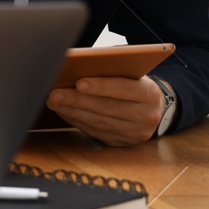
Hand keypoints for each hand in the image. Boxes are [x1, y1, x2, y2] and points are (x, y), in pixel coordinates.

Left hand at [46, 76, 165, 145]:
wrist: (153, 109)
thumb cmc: (134, 84)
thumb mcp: (131, 73)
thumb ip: (112, 69)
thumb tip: (79, 66)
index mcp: (150, 94)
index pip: (125, 89)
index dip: (101, 86)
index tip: (79, 83)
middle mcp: (146, 116)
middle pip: (108, 108)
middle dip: (78, 100)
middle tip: (56, 93)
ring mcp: (135, 133)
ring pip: (100, 123)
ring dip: (73, 112)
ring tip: (55, 102)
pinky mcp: (123, 142)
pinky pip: (96, 132)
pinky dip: (77, 121)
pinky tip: (64, 112)